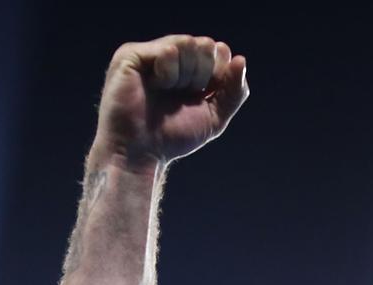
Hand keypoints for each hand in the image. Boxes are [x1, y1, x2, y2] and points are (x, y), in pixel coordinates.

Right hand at [90, 35, 248, 171]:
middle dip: (203, 74)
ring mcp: (150, 55)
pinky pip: (168, 49)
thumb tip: (241, 60)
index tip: (207, 93)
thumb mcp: (214, 118)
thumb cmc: (172, 138)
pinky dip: (169, 73)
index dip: (220, 71)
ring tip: (167, 92)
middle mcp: (169, 59)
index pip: (216, 51)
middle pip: (205, 45)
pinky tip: (155, 86)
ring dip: (185, 75)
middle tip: (185, 94)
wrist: (140, 153)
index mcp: (188, 70)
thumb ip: (233, 92)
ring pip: (187, 43)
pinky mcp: (131, 55)